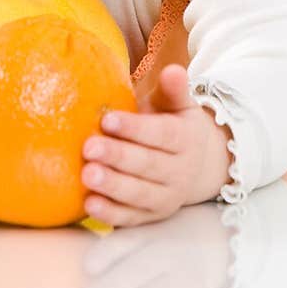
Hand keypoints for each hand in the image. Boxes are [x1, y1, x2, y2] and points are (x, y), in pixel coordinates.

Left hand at [82, 63, 230, 227]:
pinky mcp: (151, 217)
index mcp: (186, 139)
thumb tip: (173, 69)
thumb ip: (173, 90)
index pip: (162, 134)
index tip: (107, 119)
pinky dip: (110, 214)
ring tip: (87, 175)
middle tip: (88, 147)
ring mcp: (166, 198)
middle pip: (148, 165)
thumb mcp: (179, 105)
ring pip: (139, 194)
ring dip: (113, 186)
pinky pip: (131, 218)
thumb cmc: (175, 125)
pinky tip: (88, 204)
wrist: (199, 167)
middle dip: (118, 157)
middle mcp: (180, 172)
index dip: (135, 128)